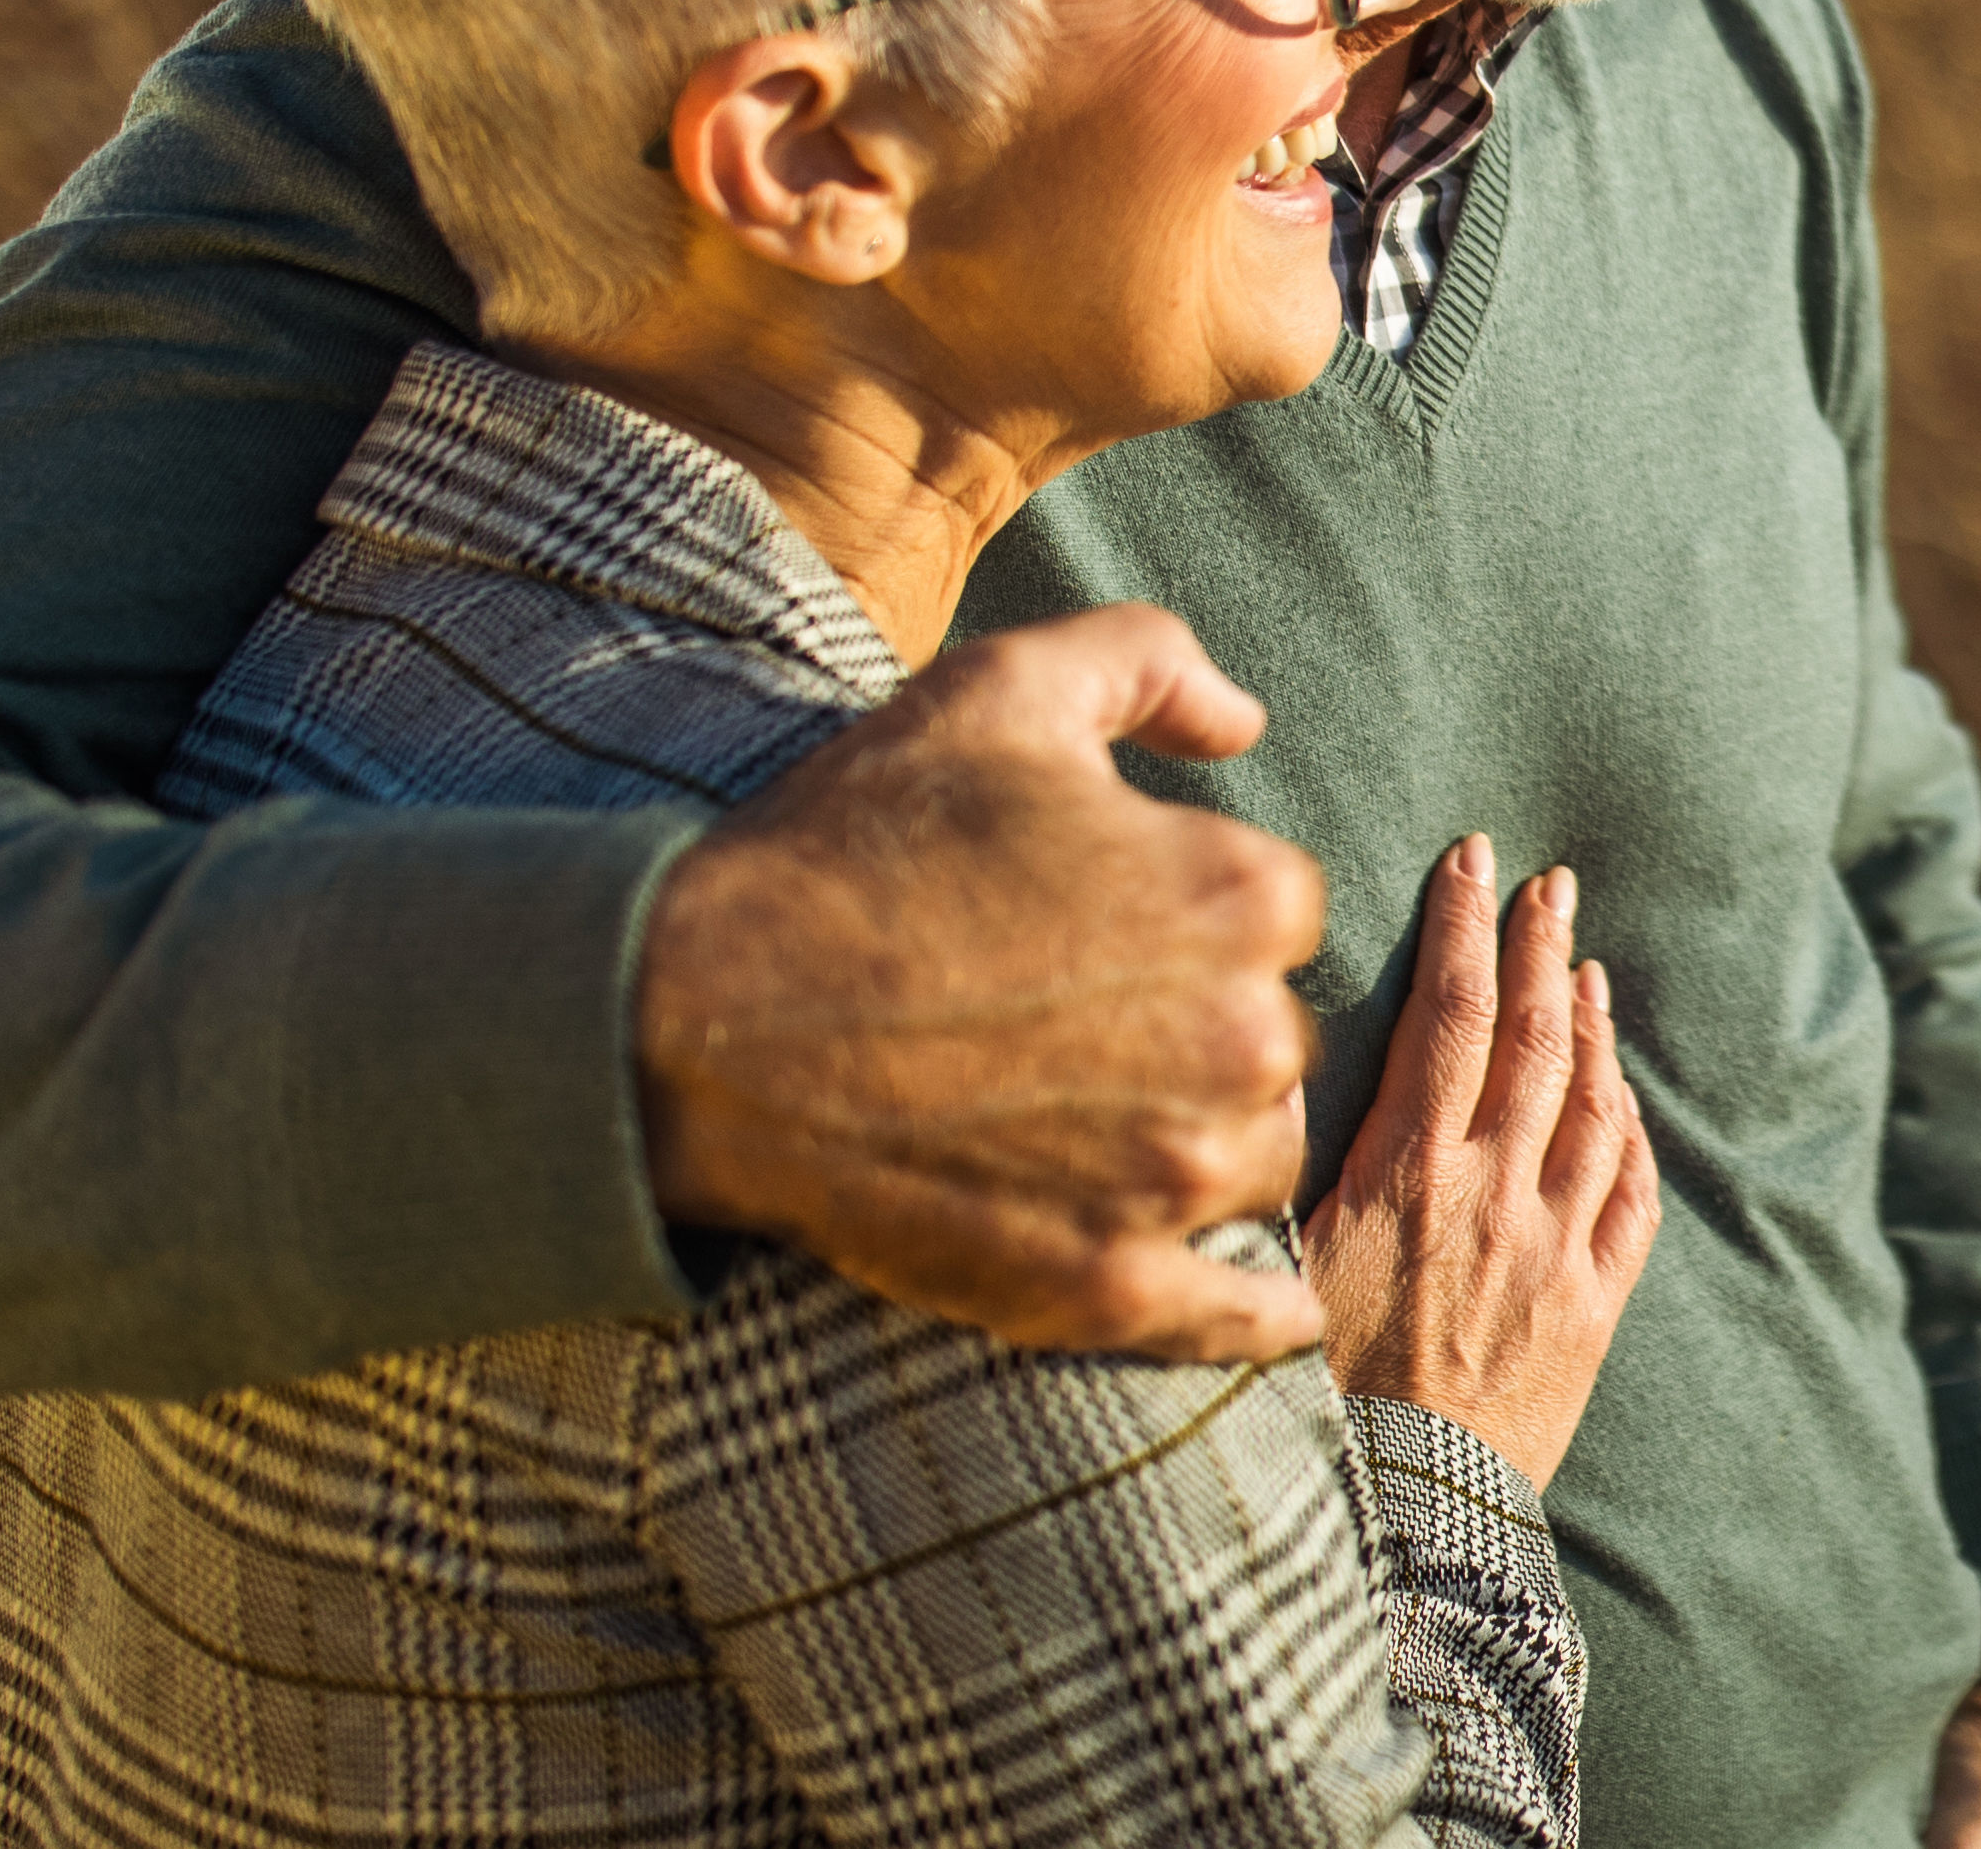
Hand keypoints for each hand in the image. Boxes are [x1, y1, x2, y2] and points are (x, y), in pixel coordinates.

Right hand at [632, 604, 1329, 1364]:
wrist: (699, 1013)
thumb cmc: (852, 842)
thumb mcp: (1002, 691)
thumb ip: (1151, 663)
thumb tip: (1243, 721)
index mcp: (1241, 895)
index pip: (1279, 911)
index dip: (1190, 909)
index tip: (1092, 920)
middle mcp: (1239, 1040)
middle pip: (1273, 1039)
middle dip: (1199, 1025)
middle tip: (1066, 1017)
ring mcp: (1174, 1177)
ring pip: (1252, 1158)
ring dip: (1200, 1142)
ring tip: (1076, 1114)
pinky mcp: (1107, 1284)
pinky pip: (1238, 1314)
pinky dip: (1261, 1316)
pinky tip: (1281, 1314)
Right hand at [1302, 834, 1664, 1483]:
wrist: (1391, 1523)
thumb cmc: (1302, 1402)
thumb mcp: (1266, 1266)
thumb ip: (1280, 1164)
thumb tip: (1261, 1073)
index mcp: (1405, 1174)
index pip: (1450, 1012)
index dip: (1466, 926)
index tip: (1474, 858)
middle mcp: (1491, 1196)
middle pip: (1535, 1040)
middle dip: (1543, 948)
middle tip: (1552, 884)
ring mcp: (1552, 1252)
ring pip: (1594, 1108)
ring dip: (1593, 1029)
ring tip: (1589, 971)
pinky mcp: (1591, 1312)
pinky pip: (1631, 1198)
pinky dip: (1634, 1134)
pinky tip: (1627, 1102)